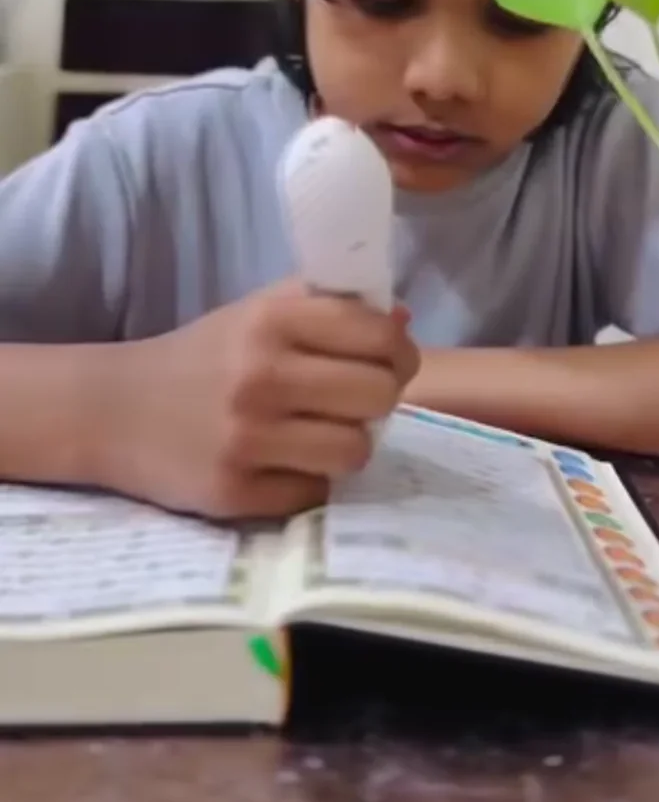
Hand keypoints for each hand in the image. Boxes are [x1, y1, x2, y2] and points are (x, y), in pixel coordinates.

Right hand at [103, 281, 418, 518]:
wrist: (111, 410)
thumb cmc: (201, 358)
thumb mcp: (256, 313)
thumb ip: (329, 308)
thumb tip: (404, 319)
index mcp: (272, 319)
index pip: (379, 335)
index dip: (397, 351)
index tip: (388, 360)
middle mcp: (261, 375)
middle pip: (379, 394)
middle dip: (379, 400)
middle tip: (357, 402)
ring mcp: (247, 438)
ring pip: (355, 450)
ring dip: (346, 445)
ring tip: (320, 434)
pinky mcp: (233, 493)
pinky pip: (313, 493)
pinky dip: (306, 482)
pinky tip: (280, 463)